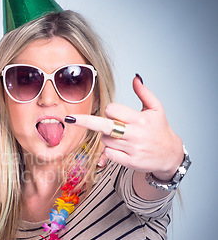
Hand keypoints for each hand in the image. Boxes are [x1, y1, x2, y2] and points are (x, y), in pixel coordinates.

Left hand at [67, 75, 182, 179]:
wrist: (170, 155)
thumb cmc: (160, 130)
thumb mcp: (156, 109)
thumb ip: (144, 93)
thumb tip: (135, 77)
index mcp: (140, 119)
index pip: (112, 110)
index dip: (110, 111)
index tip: (116, 114)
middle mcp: (135, 134)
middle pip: (104, 126)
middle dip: (85, 121)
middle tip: (69, 118)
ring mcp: (131, 149)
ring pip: (104, 140)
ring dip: (107, 137)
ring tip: (122, 137)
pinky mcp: (129, 162)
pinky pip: (108, 154)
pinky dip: (109, 151)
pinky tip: (122, 149)